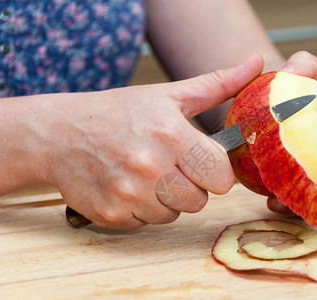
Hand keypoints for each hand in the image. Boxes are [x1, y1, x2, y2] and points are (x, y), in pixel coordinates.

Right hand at [42, 54, 263, 228]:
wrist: (60, 133)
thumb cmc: (118, 113)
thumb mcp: (168, 95)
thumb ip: (218, 85)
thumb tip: (256, 64)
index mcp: (172, 136)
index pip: (222, 178)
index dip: (214, 170)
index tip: (200, 161)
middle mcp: (150, 167)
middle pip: (200, 201)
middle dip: (190, 186)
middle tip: (169, 166)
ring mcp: (129, 195)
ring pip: (173, 215)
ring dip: (165, 199)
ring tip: (145, 174)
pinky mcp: (112, 215)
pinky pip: (146, 224)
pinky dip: (141, 210)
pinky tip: (127, 186)